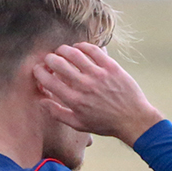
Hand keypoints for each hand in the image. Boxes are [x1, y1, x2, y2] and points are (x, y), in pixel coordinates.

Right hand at [33, 43, 161, 145]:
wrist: (132, 119)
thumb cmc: (104, 123)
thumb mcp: (78, 124)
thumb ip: (57, 113)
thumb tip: (41, 101)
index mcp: (73, 100)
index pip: (48, 80)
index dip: (39, 72)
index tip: (39, 70)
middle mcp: (84, 85)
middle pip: (58, 63)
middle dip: (49, 59)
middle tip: (49, 59)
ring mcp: (98, 74)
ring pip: (74, 53)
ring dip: (63, 49)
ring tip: (61, 51)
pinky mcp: (111, 66)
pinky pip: (93, 50)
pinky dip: (82, 46)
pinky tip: (78, 48)